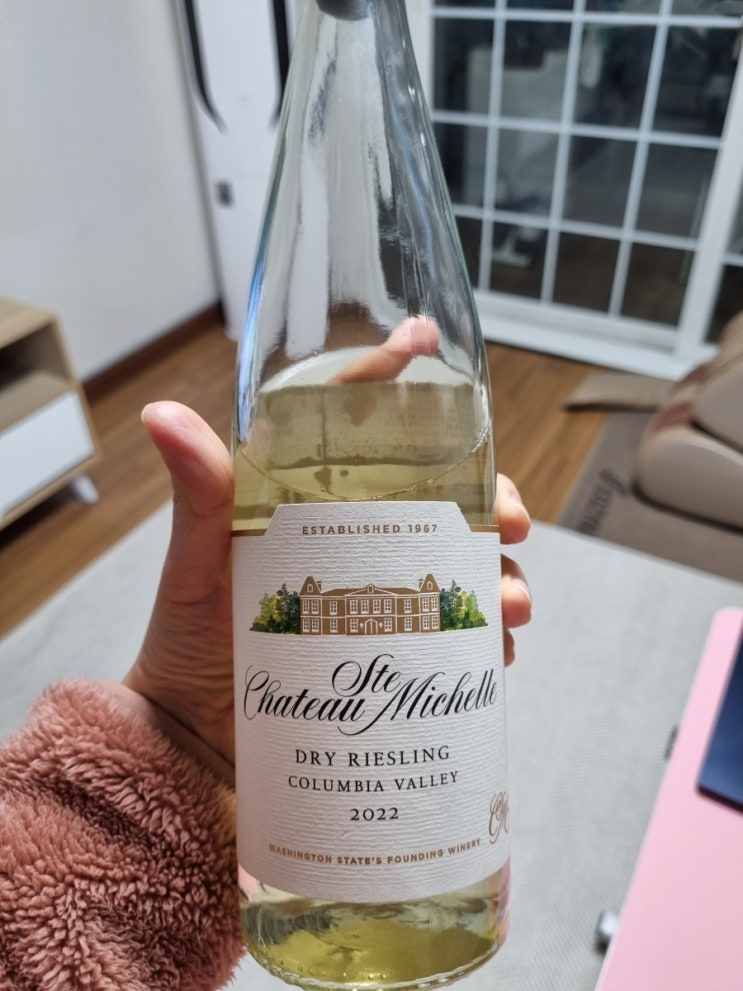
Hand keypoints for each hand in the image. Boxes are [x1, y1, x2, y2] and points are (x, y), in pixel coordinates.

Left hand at [124, 401, 531, 764]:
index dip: (394, 376)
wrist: (196, 738)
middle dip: (489, 500)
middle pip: (438, 496)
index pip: (356, 421)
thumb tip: (161, 414)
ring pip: (459, 563)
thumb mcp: (196, 564)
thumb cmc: (190, 642)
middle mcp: (353, 536)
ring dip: (498, 576)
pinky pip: (453, 630)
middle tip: (510, 524)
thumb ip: (197, 494)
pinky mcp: (393, 646)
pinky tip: (497, 650)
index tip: (428, 341)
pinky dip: (484, 635)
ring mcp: (378, 592)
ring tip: (510, 605)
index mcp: (308, 501)